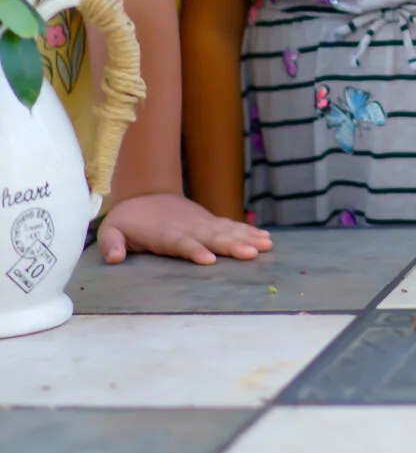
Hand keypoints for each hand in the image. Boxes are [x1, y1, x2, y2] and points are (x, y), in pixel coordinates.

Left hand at [98, 193, 272, 266]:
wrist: (145, 192)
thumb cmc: (128, 219)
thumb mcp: (112, 230)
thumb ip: (111, 243)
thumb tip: (115, 258)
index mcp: (166, 234)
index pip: (182, 243)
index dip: (195, 250)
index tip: (209, 260)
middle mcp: (189, 228)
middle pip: (212, 238)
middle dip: (232, 246)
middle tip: (252, 254)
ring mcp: (202, 224)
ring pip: (227, 231)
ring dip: (247, 238)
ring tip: (266, 245)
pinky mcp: (211, 223)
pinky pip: (233, 228)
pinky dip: (249, 232)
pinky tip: (266, 239)